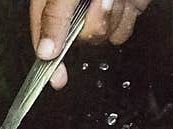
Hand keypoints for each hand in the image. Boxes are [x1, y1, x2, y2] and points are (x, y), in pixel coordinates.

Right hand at [30, 0, 151, 88]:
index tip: (56, 78)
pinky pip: (124, 30)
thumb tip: (45, 51)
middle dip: (93, 23)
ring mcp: (103, 6)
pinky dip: (128, 16)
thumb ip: (55, 15)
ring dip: (113, 17)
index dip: (48, 58)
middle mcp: (77, 4)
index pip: (45, 32)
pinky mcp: (126, 7)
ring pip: (104, 36)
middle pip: (78, 38)